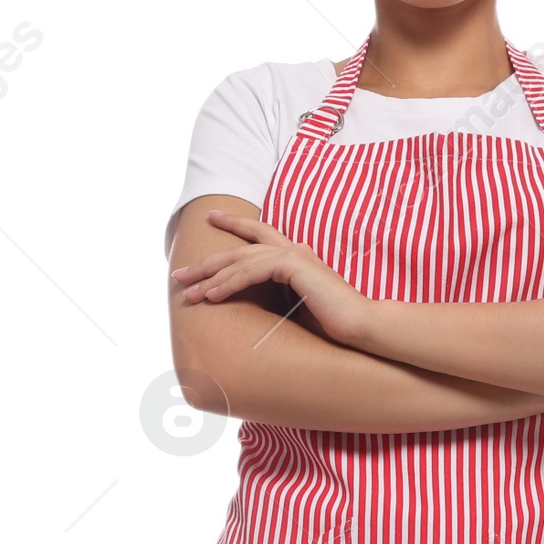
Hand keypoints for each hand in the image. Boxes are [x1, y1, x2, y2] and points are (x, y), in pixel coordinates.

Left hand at [174, 208, 367, 344]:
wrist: (363, 327)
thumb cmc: (335, 325)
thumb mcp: (297, 309)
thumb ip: (276, 300)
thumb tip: (254, 312)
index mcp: (296, 257)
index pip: (259, 234)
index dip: (234, 224)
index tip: (212, 216)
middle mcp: (293, 250)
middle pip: (239, 249)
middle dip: (207, 262)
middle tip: (180, 272)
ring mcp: (294, 255)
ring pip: (240, 261)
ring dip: (211, 278)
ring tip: (188, 291)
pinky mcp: (294, 265)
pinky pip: (251, 273)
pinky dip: (228, 284)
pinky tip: (211, 295)